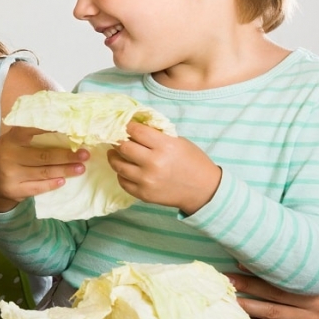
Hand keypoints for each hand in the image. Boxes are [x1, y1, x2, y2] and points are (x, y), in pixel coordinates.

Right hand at [0, 126, 88, 212]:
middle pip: (43, 156)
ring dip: (65, 170)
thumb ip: (29, 133)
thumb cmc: (7, 155)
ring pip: (43, 173)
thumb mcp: (11, 140)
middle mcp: (9, 156)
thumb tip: (61, 122)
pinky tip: (63, 181)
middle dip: (66, 155)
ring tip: (81, 168)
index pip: (31, 130)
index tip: (71, 126)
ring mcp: (11, 175)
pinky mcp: (14, 190)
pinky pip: (38, 188)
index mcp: (10, 139)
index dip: (50, 127)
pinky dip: (52, 184)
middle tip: (85, 153)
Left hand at [107, 121, 221, 214]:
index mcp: (164, 146)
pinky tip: (124, 169)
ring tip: (114, 152)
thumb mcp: (178, 142)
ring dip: (114, 157)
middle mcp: (153, 163)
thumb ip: (156, 136)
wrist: (204, 190)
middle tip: (115, 138)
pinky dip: (121, 174)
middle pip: (123, 147)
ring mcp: (147, 180)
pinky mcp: (143, 194)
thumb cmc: (193, 162)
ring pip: (118, 165)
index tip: (123, 125)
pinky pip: (123, 182)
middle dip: (117, 140)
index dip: (126, 125)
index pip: (135, 131)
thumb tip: (134, 127)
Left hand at [227, 271, 318, 318]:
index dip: (261, 271)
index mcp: (318, 288)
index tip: (239, 263)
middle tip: (226, 280)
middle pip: (274, 296)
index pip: (285, 279)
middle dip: (248, 287)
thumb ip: (298, 262)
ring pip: (272, 315)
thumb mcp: (318, 273)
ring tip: (227, 299)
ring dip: (247, 307)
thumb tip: (265, 244)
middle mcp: (314, 308)